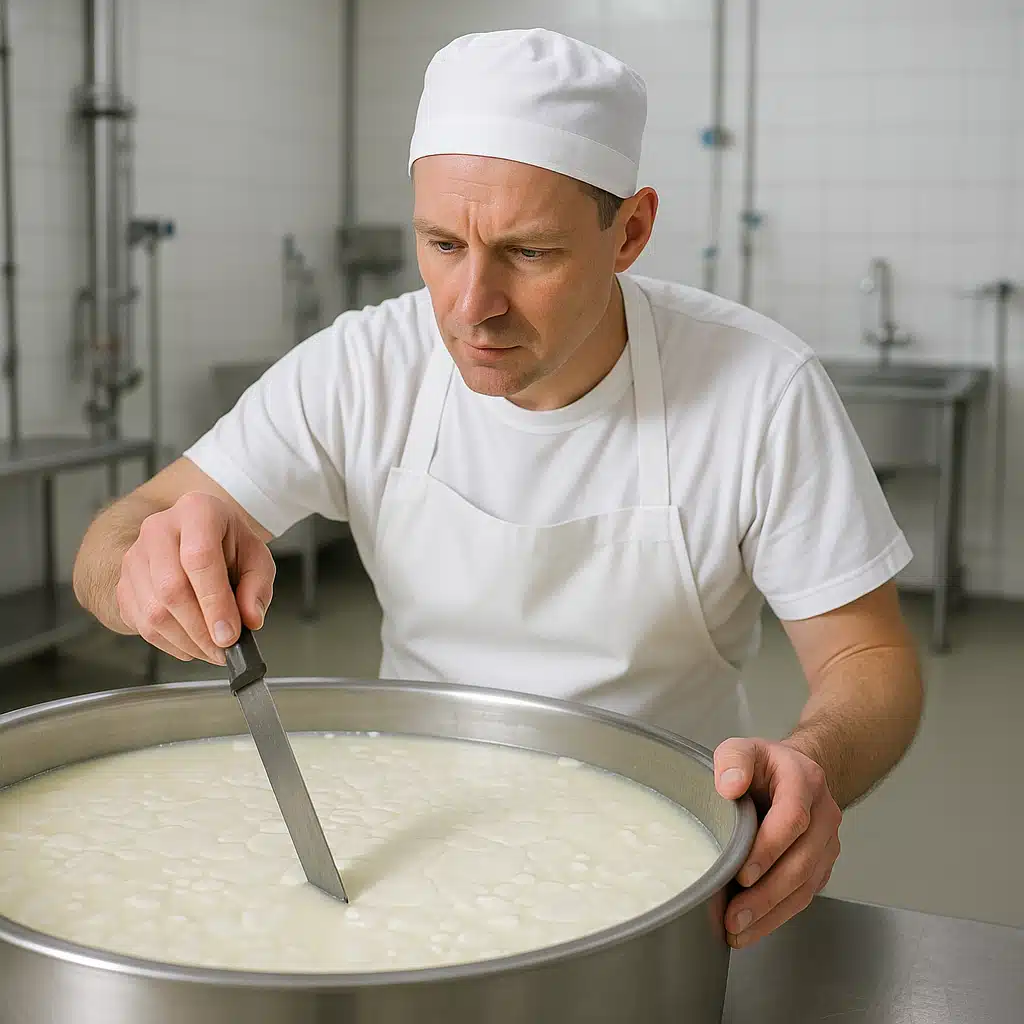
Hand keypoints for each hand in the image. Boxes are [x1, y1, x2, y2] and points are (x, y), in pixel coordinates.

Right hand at [117, 491, 275, 663]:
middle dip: (200, 630)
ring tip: (212, 651)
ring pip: (152, 611)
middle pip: (171, 589)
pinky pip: (140, 623)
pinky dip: (168, 644)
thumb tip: (250, 620)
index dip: (214, 602)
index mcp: (197, 511)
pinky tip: (191, 644)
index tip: (229, 635)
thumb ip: (257, 587)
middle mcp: (158, 529)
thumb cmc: (228, 545)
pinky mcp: (123, 583)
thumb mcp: (256, 558)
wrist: (196, 536)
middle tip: (224, 649)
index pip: (199, 558)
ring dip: (186, 642)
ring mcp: (134, 556)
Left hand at [714, 737, 841, 948]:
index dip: (769, 849)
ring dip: (772, 913)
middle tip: (735, 915)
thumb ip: (733, 760)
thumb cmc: (764, 765)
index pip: (793, 818)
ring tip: (738, 931)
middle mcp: (823, 815)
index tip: (742, 873)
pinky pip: (803, 895)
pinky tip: (752, 928)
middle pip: (802, 861)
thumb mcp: (743, 748)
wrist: (794, 772)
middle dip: (767, 894)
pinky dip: (778, 915)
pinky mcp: (821, 866)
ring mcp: (826, 844)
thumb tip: (728, 786)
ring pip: (805, 886)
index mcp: (804, 781)